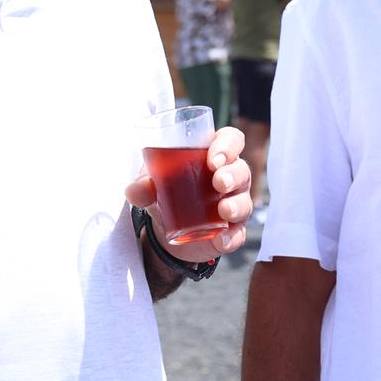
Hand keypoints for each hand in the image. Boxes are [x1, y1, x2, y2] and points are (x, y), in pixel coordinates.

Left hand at [125, 125, 252, 263]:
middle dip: (232, 175)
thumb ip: (143, 184)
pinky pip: (238, 233)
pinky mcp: (231, 231)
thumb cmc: (167, 192)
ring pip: (244, 202)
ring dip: (236, 205)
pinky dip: (232, 237)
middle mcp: (230, 178)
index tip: (214, 158)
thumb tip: (135, 189)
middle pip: (242, 170)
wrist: (167, 230)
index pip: (231, 140)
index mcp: (214, 156)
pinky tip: (221, 240)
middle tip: (219, 182)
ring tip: (224, 210)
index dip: (228, 145)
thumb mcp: (152, 185)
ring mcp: (234, 204)